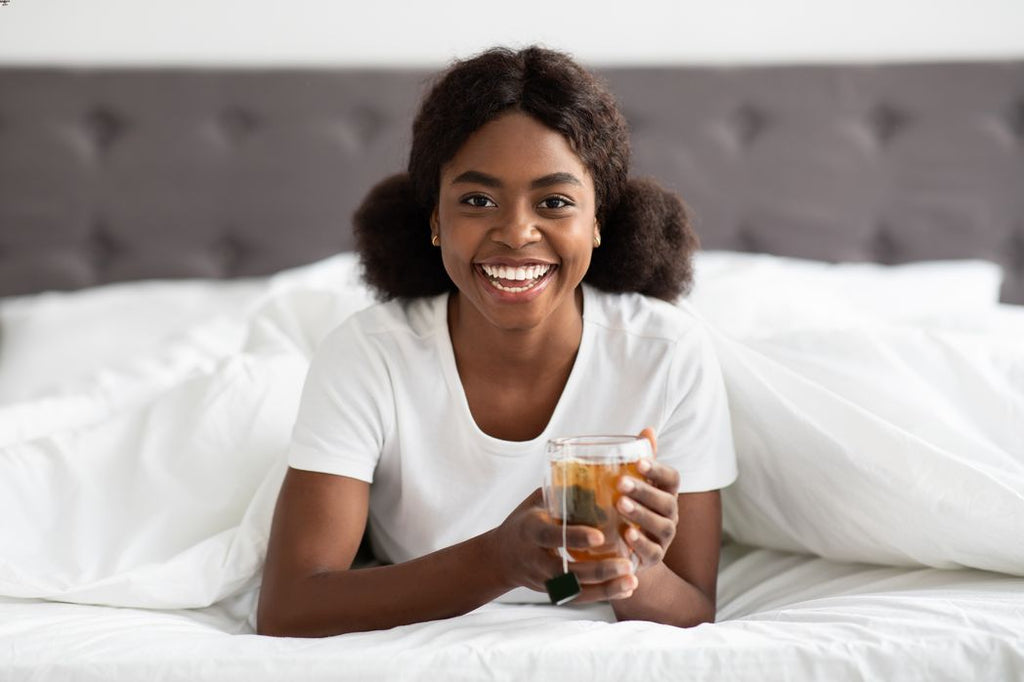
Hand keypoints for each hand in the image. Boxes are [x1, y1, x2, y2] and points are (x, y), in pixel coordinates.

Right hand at [489, 489, 638, 601]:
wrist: (500, 557)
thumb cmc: (524, 522)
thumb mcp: (534, 502)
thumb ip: (560, 492)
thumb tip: (596, 475)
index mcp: (530, 531)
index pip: (553, 536)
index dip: (576, 537)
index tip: (601, 536)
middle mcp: (535, 558)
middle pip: (567, 571)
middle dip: (599, 570)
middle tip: (627, 564)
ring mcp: (543, 579)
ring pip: (576, 589)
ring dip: (605, 588)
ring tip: (633, 581)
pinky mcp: (552, 592)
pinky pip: (578, 598)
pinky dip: (602, 595)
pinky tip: (625, 589)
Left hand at [617, 428, 679, 571]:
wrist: (628, 549)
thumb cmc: (631, 508)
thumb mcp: (634, 483)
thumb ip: (641, 459)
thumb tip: (647, 429)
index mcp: (666, 493)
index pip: (672, 479)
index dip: (658, 469)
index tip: (638, 461)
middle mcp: (670, 514)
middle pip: (666, 502)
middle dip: (645, 491)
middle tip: (620, 483)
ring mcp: (664, 537)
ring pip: (662, 526)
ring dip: (642, 514)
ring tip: (620, 505)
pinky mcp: (654, 557)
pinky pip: (653, 551)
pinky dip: (642, 543)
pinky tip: (627, 535)